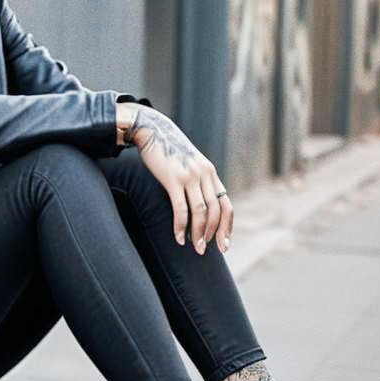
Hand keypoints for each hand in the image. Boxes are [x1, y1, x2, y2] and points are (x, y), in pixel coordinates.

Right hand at [117, 104, 232, 253]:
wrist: (152, 130)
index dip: (227, 226)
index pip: (226, 204)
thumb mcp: (188, 163)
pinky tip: (179, 237)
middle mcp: (204, 174)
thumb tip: (199, 204)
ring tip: (195, 248)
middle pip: (216, 211)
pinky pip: (181, 208)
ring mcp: (190, 176)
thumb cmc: (168, 150)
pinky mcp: (173, 179)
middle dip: (213, 234)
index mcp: (210, 173)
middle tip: (207, 250)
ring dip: (198, 234)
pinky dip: (181, 226)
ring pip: (200, 212)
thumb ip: (196, 180)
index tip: (224, 243)